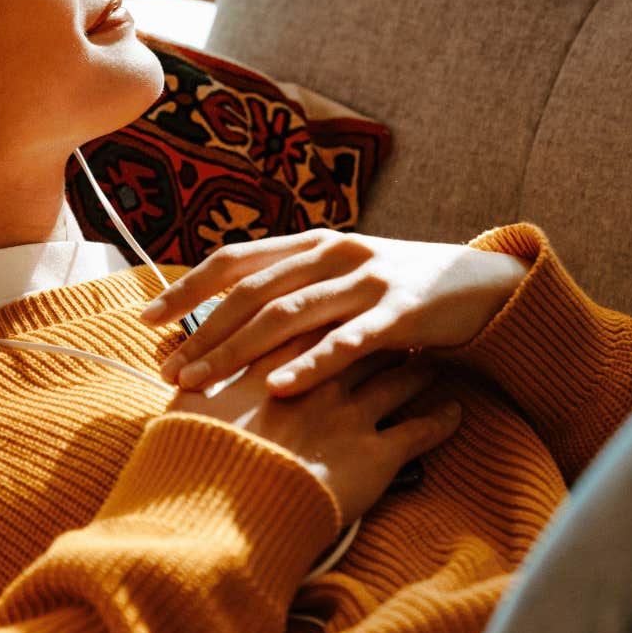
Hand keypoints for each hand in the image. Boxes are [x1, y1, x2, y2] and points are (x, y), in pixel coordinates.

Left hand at [141, 229, 528, 397]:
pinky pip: (349, 341)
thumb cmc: (399, 292)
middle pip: (252, 292)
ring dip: (238, 350)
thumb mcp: (341, 281)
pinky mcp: (403, 310)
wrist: (485, 285)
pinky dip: (311, 364)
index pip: (234, 261)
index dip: (187, 289)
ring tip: (201, 382)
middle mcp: (334, 252)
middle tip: (167, 369)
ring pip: (290, 313)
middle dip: (202, 332)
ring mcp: (369, 278)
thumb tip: (224, 323)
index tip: (146, 321)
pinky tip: (279, 388)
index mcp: (312, 243)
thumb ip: (293, 292)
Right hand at [166, 329, 463, 522]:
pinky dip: (442, 421)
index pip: (309, 316)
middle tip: (395, 318)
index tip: (339, 299)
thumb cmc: (199, 460)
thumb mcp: (186, 411)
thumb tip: (179, 371)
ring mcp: (353, 413)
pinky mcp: (378, 455)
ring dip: (417, 365)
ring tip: (430, 359)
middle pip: (362, 336)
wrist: (227, 511)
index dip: (326, 306)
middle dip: (379, 325)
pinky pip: (422, 431)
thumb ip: (193, 384)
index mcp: (275, 359)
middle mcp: (320, 376)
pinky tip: (456, 413)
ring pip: (400, 375)